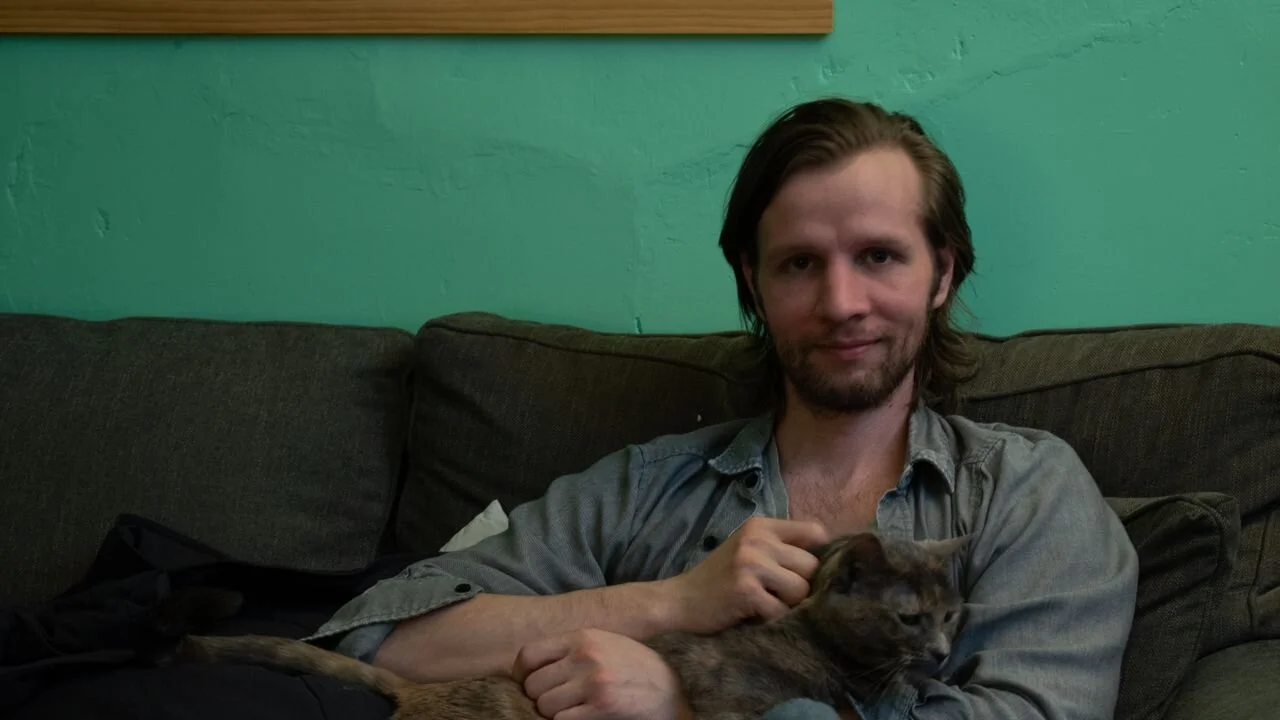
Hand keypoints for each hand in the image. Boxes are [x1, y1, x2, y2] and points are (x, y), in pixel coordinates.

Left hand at [512, 628, 690, 719]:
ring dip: (553, 715)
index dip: (522, 674)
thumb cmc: (635, 668)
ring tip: (572, 711)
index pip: (529, 654)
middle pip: (533, 685)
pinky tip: (583, 718)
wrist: (673, 690)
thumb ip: (573, 649)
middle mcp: (584, 656)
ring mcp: (592, 683)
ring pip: (544, 707)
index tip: (528, 684)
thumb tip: (533, 667)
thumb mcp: (605, 644)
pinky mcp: (601, 707)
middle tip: (557, 702)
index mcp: (582, 637)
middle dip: (540, 698)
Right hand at [661, 516, 829, 633]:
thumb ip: (781, 549)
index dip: (819, 556)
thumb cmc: (718, 581)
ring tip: (766, 607)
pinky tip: (755, 618)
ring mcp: (751, 563)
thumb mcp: (748, 552)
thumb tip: (832, 562)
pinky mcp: (746, 589)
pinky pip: (782, 611)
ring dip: (789, 606)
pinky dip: (773, 621)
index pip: (815, 531)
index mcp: (761, 526)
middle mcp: (757, 539)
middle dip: (802, 587)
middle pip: (812, 565)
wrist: (678, 603)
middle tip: (780, 598)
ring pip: (801, 589)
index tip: (806, 575)